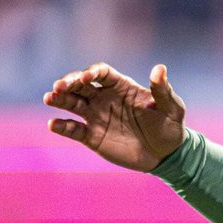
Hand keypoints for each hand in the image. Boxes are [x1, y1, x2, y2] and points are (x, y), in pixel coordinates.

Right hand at [44, 62, 185, 171]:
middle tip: (59, 86)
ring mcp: (96, 116)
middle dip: (68, 83)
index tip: (87, 77)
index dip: (92, 72)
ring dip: (59, 99)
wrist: (167, 154)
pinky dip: (62, 126)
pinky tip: (54, 124)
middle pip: (80, 85)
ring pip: (72, 103)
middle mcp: (104, 98)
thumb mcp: (172, 108)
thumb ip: (162, 90)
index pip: (102, 73)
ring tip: (50, 98)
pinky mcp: (92, 136)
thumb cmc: (171, 126)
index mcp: (122, 87)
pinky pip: (73, 129)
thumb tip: (160, 68)